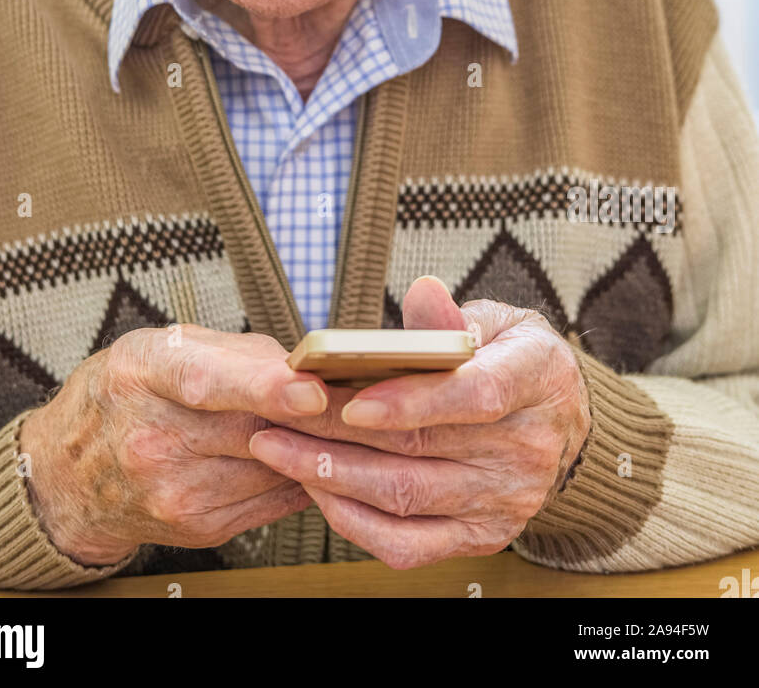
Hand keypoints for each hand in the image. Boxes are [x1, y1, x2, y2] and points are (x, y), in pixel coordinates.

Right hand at [19, 324, 328, 565]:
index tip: (311, 388)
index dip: (263, 385)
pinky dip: (297, 474)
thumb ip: (235, 352)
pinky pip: (273, 498)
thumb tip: (305, 364)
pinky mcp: (199, 527)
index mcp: (142, 375)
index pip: (205, 380)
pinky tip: (303, 453)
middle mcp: (153, 439)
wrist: (68, 476)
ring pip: (275, 465)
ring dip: (314, 445)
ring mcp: (174, 491)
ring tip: (335, 420)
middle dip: (319, 413)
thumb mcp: (160, 348)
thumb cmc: (124, 397)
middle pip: (256, 427)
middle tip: (368, 395)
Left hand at [249, 277, 590, 568]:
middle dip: (337, 434)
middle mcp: (527, 448)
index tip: (351, 402)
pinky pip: (410, 545)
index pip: (475, 396)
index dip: (412, 401)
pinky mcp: (483, 536)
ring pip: (406, 498)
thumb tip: (423, 294)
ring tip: (279, 449)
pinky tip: (316, 491)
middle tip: (279, 415)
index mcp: (536, 379)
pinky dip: (356, 523)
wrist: (560, 419)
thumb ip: (452, 316)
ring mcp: (506, 500)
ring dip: (332, 476)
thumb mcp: (496, 320)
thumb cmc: (511, 359)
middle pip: (422, 451)